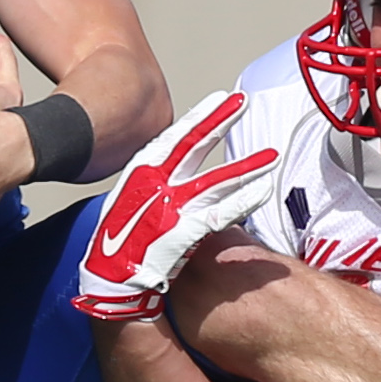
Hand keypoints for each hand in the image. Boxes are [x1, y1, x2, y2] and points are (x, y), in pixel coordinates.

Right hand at [72, 93, 277, 320]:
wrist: (107, 283)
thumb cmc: (122, 244)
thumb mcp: (137, 204)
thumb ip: (162, 187)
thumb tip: (184, 177)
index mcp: (142, 175)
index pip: (175, 138)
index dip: (200, 117)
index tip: (221, 99)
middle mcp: (154, 185)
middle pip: (192, 146)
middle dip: (219, 121)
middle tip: (243, 101)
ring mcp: (166, 208)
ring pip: (214, 181)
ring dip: (245, 168)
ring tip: (273, 156)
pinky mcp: (177, 233)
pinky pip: (217, 215)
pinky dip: (241, 202)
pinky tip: (263, 190)